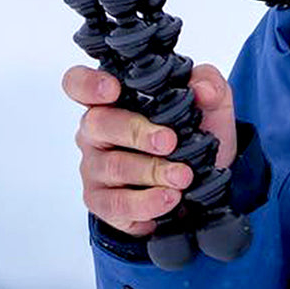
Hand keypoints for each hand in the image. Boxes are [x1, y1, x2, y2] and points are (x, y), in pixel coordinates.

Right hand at [63, 63, 237, 235]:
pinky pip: (117, 206)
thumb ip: (208, 82)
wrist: (203, 175)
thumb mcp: (210, 100)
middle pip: (99, 124)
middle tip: (170, 142)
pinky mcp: (102, 202)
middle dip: (136, 132)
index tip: (114, 89)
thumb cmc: (193, 128)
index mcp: (113, 97)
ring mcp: (95, 167)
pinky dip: (145, 205)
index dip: (88, 84)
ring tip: (182, 178)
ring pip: (114, 168)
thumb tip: (203, 89)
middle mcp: (96, 130)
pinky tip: (167, 201)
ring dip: (150, 173)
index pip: (79, 83)